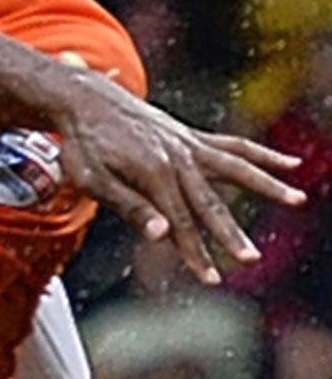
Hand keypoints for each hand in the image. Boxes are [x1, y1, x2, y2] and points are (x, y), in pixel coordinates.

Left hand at [52, 70, 303, 284]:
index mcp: (152, 173)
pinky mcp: (191, 137)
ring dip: (267, 185)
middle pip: (209, 203)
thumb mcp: (91, 180)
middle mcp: (177, 157)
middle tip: (249, 259)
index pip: (178, 223)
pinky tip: (290, 163)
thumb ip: (129, 207)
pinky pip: (233, 146)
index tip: (211, 279)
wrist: (83, 99)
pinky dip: (261, 154)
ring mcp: (188, 145)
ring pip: (236, 168)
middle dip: (229, 234)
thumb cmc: (81, 145)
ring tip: (298, 199)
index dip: (194, 253)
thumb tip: (161, 236)